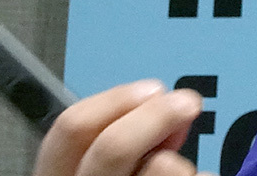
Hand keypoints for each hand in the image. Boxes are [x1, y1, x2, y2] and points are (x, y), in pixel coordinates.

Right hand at [32, 80, 215, 175]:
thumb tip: (169, 115)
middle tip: (188, 102)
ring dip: (182, 163)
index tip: (152, 89)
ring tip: (185, 175)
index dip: (114, 100)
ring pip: (161, 168)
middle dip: (156, 115)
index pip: (68, 132)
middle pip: (111, 147)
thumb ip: (130, 146)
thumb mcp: (115, 174)